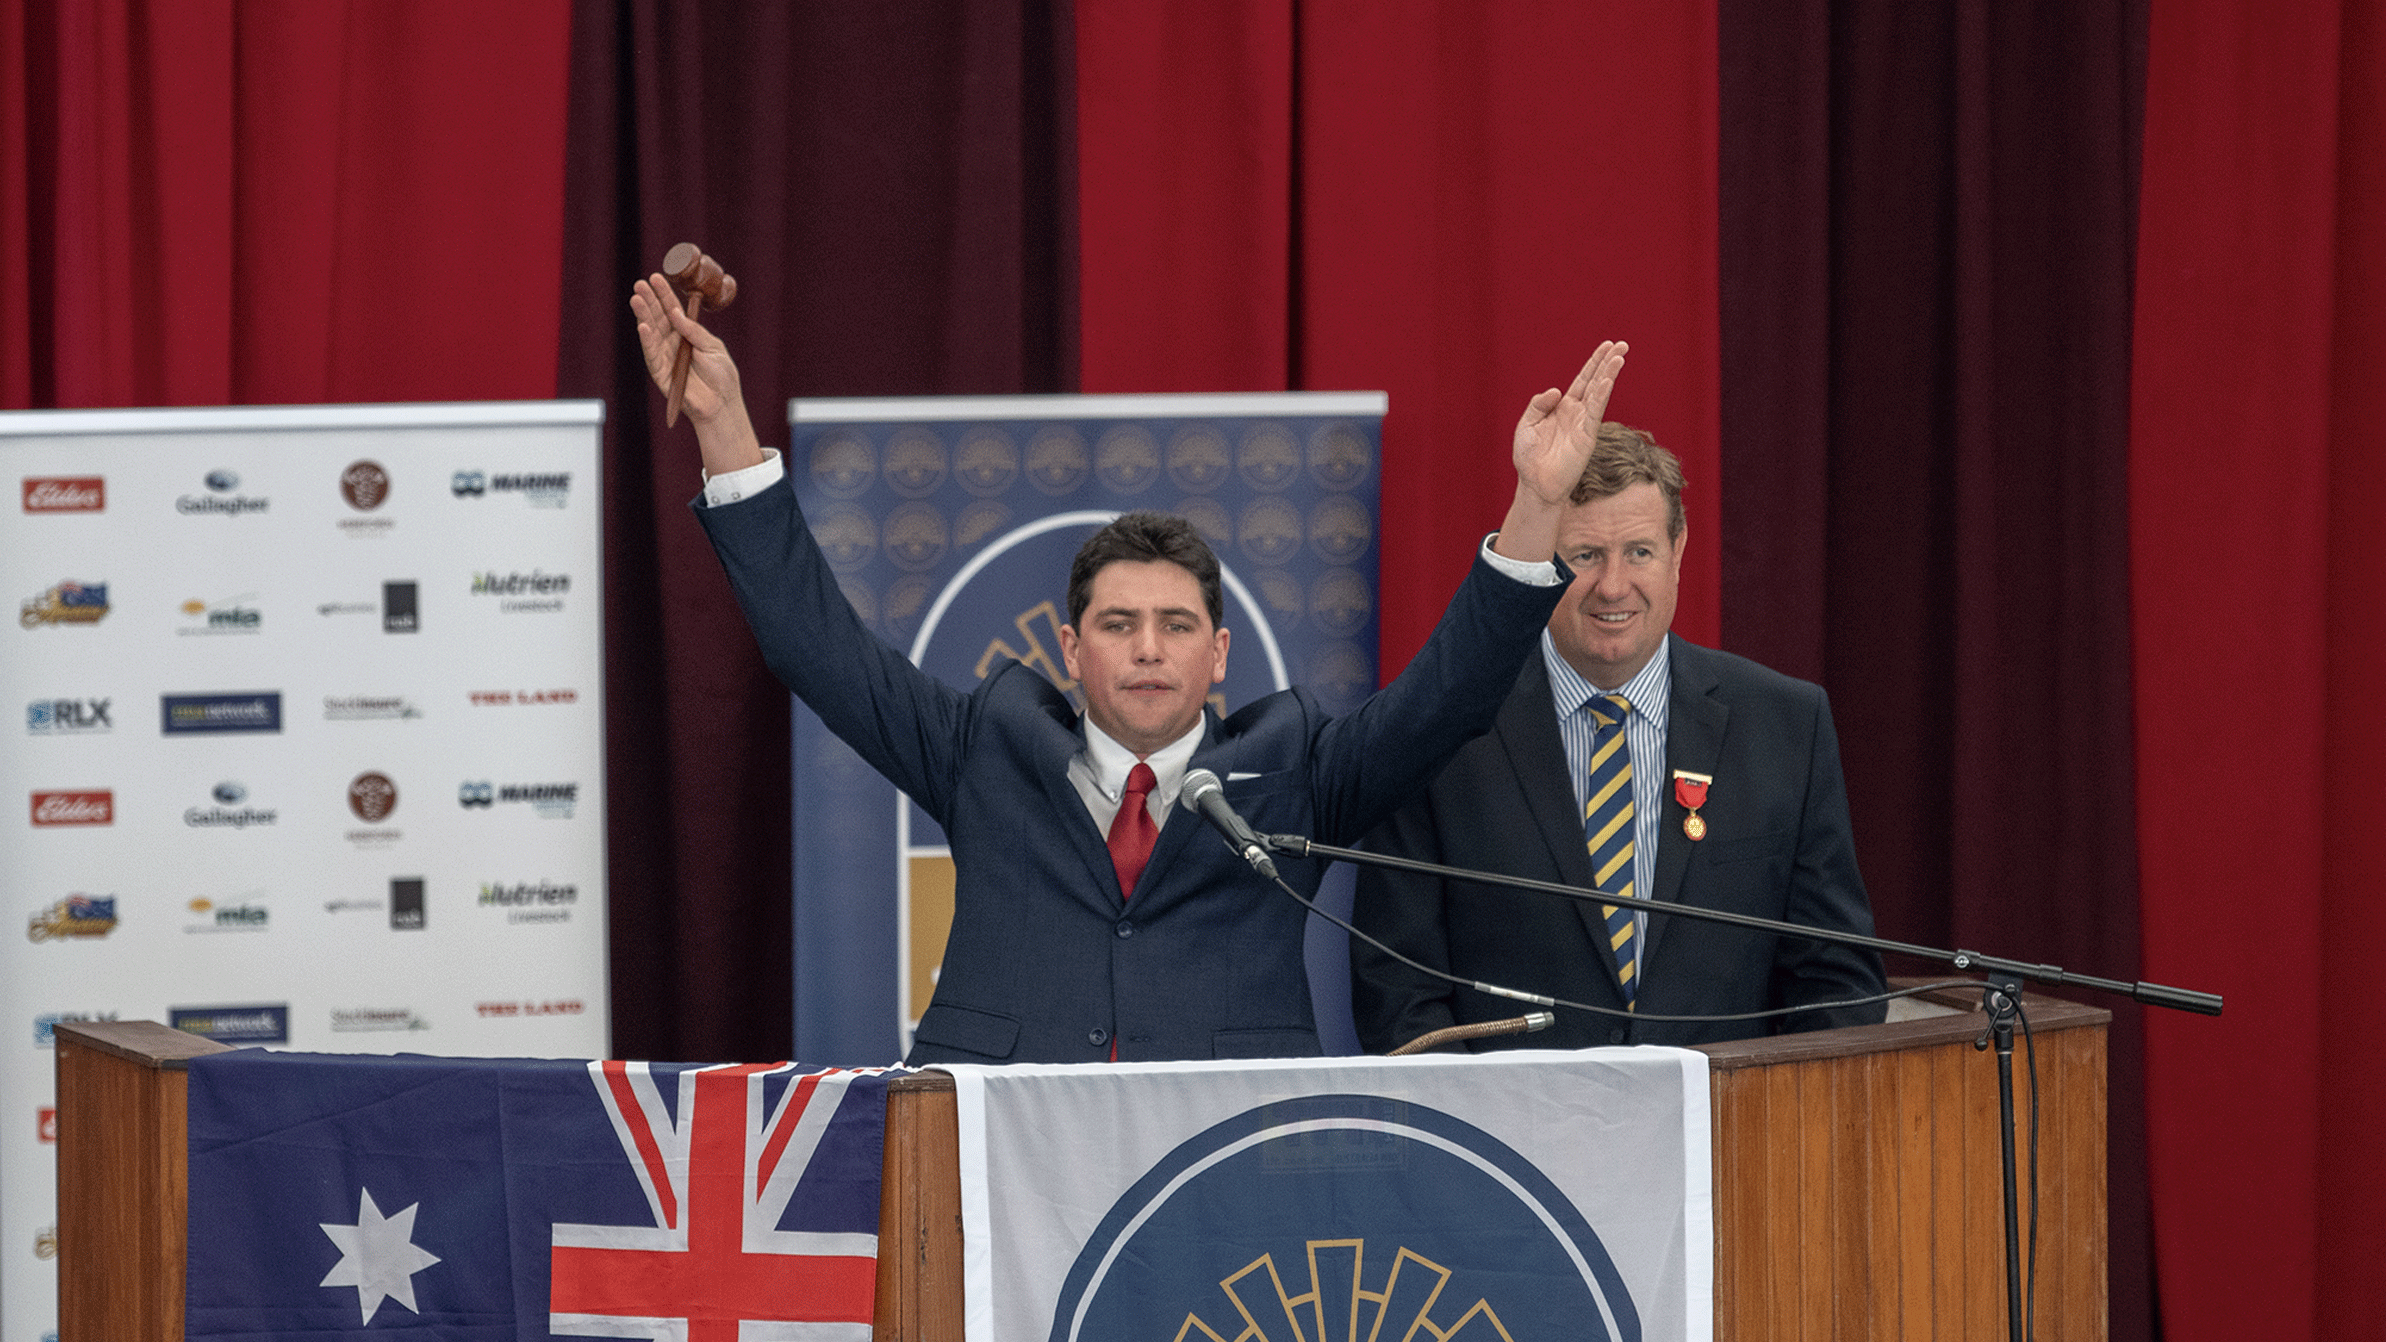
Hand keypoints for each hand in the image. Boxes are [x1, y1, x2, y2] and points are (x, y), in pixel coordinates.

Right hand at [629, 274, 762, 474]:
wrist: (722, 403)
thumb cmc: (721, 375)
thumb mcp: (712, 346)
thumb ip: (694, 331)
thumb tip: (676, 314)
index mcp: (687, 333)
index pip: (672, 310)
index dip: (664, 294)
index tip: (656, 278)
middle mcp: (673, 342)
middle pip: (658, 317)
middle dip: (649, 300)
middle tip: (640, 284)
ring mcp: (665, 356)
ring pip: (651, 332)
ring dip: (643, 315)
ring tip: (636, 299)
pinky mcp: (660, 372)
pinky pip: (652, 354)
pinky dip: (647, 340)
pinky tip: (643, 325)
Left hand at [1511, 341, 1626, 505]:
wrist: (1535, 484)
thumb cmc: (1529, 457)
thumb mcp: (1526, 425)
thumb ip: (1538, 405)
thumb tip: (1556, 390)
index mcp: (1563, 407)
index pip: (1583, 380)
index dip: (1594, 362)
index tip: (1607, 346)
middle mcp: (1577, 412)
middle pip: (1596, 381)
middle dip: (1608, 363)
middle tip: (1623, 345)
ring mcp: (1584, 423)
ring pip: (1599, 393)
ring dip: (1609, 375)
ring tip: (1619, 357)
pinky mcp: (1586, 436)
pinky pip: (1595, 412)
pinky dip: (1601, 396)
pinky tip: (1607, 381)